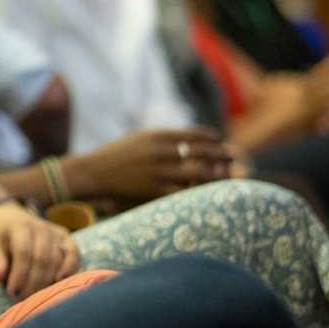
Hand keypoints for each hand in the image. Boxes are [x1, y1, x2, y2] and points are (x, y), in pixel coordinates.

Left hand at [0, 202, 79, 298]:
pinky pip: (74, 254)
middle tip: (23, 298)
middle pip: (42, 259)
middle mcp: (40, 226)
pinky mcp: (66, 238)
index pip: (23, 253)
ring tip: (35, 296)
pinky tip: (60, 281)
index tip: (12, 292)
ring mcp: (55, 232)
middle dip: (33, 283)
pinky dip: (70, 269)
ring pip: (57, 260)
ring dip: (47, 282)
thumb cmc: (0, 237)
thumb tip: (0, 277)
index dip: (19, 275)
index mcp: (20, 226)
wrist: (11, 218)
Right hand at [80, 128, 232, 200]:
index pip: (193, 134)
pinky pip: (185, 192)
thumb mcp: (139, 139)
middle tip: (236, 157)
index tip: (222, 140)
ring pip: (198, 174)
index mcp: (155, 136)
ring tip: (229, 175)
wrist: (93, 172)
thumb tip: (190, 140)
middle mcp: (159, 152)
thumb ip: (163, 139)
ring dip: (217, 174)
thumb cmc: (116, 155)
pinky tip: (210, 192)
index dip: (211, 138)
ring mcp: (157, 172)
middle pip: (201, 153)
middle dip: (221, 155)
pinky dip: (200, 191)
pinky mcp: (154, 191)